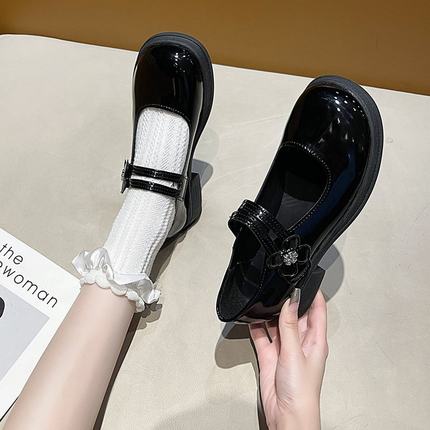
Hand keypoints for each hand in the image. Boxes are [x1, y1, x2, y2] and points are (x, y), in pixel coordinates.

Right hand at [249, 289, 327, 429]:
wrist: (286, 414)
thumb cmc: (302, 391)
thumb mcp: (295, 352)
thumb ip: (290, 325)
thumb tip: (291, 301)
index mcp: (316, 340)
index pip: (318, 311)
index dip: (314, 294)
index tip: (307, 279)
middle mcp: (301, 342)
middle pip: (295, 315)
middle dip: (288, 302)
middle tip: (279, 288)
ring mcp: (285, 348)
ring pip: (277, 323)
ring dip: (270, 314)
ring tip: (264, 301)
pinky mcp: (270, 355)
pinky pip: (262, 336)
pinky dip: (256, 327)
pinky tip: (251, 319)